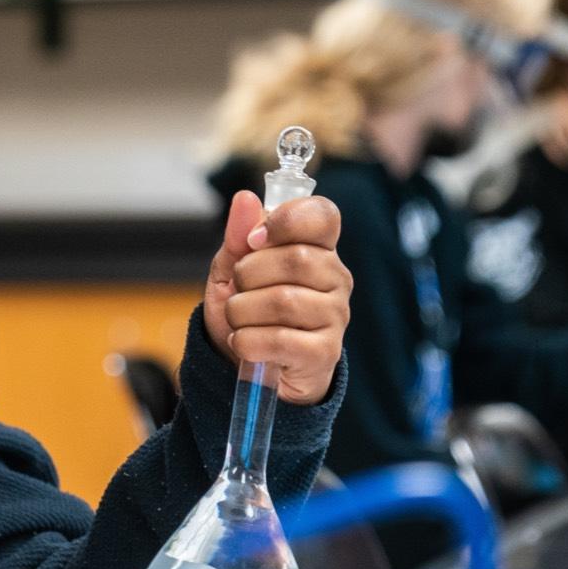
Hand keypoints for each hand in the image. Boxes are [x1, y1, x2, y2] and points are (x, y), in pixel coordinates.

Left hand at [202, 191, 351, 404]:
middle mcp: (336, 278)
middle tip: (239, 291)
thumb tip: (246, 198)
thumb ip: (239, 236)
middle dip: (248, 274)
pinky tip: (244, 344)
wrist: (249, 369)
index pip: (323, 215)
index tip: (255, 240)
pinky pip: (278, 339)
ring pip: (283, 301)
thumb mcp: (231, 272)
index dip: (287, 219)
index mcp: (318, 248)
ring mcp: (335, 316)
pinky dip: (247, 342)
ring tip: (238, 321)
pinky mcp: (326, 353)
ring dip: (242, 312)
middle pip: (295, 258)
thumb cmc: (247, 314)